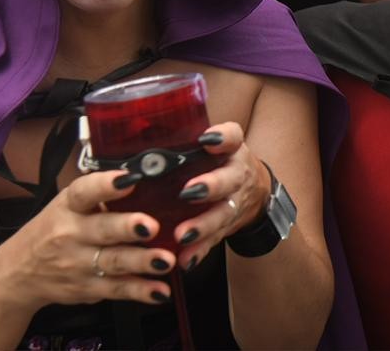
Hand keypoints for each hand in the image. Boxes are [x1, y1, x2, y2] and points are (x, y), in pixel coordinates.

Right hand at [5, 171, 174, 308]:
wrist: (17, 274)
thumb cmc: (53, 230)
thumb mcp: (67, 205)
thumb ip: (100, 195)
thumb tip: (145, 176)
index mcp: (69, 206)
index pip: (84, 192)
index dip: (106, 185)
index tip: (128, 180)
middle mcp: (71, 235)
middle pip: (102, 229)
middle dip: (127, 227)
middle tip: (151, 225)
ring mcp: (78, 264)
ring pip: (113, 262)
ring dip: (142, 262)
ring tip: (165, 260)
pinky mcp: (87, 289)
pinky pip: (117, 289)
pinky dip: (140, 291)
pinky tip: (160, 291)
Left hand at [172, 122, 269, 270]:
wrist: (256, 192)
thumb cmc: (220, 163)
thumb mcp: (214, 145)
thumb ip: (185, 139)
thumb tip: (132, 127)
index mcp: (231, 150)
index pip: (233, 136)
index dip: (222, 138)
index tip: (207, 140)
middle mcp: (236, 175)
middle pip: (229, 179)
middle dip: (210, 186)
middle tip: (189, 192)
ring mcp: (235, 203)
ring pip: (222, 214)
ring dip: (203, 226)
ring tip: (182, 235)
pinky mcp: (227, 227)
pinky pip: (215, 241)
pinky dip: (200, 252)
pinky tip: (186, 261)